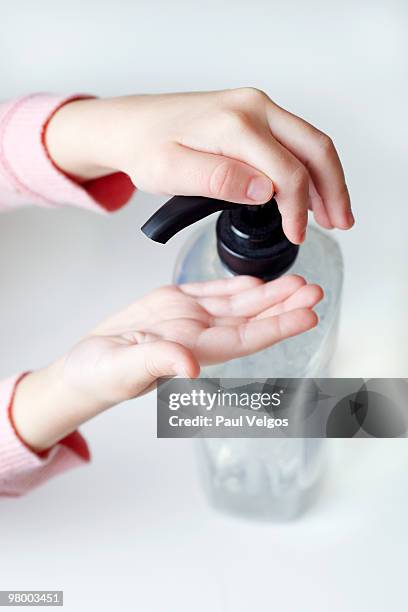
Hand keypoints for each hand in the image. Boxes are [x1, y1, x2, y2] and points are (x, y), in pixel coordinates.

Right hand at [12, 275, 321, 450]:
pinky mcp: (175, 304)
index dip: (279, 326)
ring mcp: (190, 319)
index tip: (308, 314)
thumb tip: (190, 366)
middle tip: (315, 291)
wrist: (86, 364)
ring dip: (269, 294)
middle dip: (285, 306)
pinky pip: (214, 293)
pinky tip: (256, 280)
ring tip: (298, 282)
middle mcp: (200, 335)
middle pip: (252, 320)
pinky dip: (237, 285)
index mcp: (194, 350)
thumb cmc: (101, 375)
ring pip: (239, 304)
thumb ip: (156, 364)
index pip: (247, 338)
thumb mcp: (123, 370)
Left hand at [45, 88, 352, 244]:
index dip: (298, 209)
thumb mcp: (172, 171)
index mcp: (235, 123)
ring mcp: (255, 108)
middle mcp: (252, 108)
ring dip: (326, 178)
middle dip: (333, 189)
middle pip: (313, 148)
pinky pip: (293, 140)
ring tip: (333, 212)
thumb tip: (266, 189)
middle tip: (341, 222)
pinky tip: (309, 191)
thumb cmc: (145, 148)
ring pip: (309, 143)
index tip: (297, 235)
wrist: (130, 127)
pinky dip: (309, 168)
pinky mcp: (253, 115)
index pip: (286, 171)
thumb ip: (219, 179)